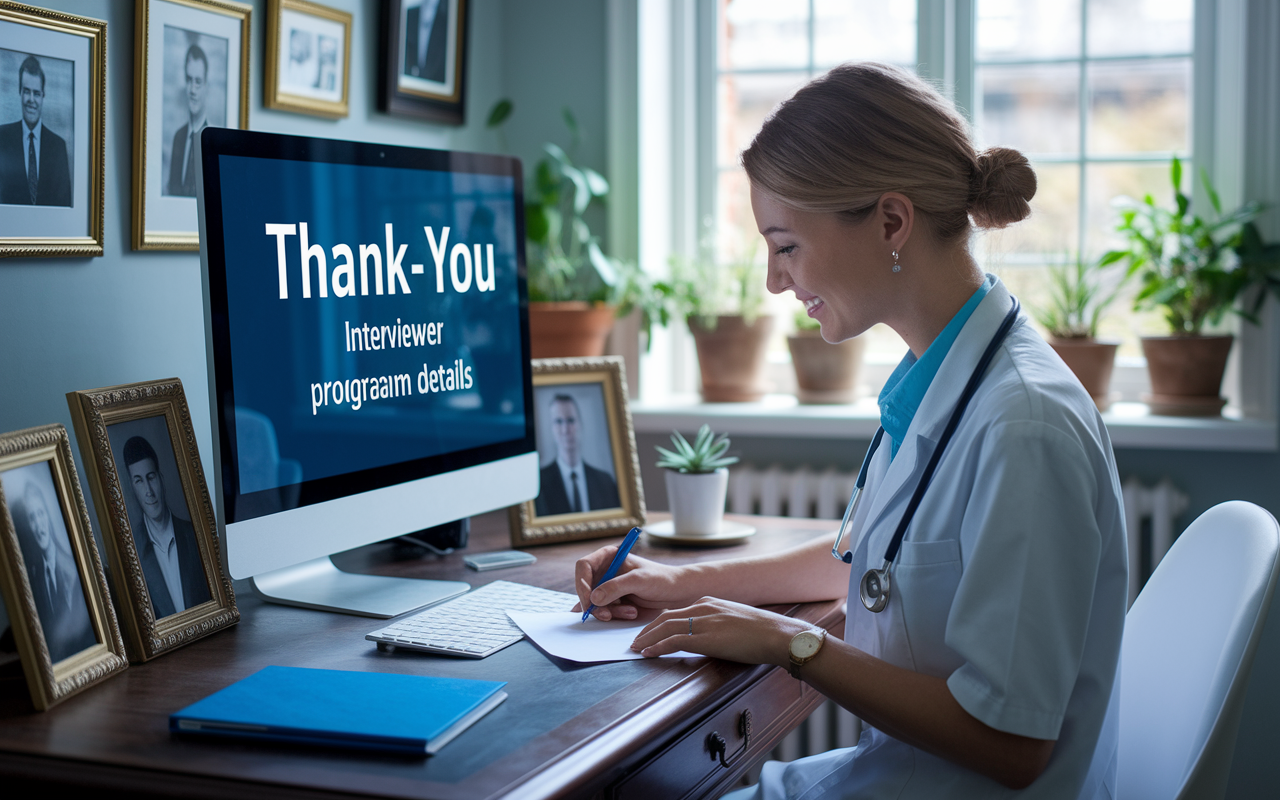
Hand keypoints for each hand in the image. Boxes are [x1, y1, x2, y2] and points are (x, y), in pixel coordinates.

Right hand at [572, 545, 696, 620]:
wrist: (678, 592)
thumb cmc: (662, 579)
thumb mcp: (638, 581)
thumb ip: (615, 587)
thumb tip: (593, 598)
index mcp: (609, 556)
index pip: (584, 567)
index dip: (582, 583)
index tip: (589, 600)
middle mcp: (606, 570)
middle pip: (586, 588)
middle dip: (595, 604)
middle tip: (606, 615)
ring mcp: (609, 586)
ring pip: (594, 603)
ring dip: (610, 611)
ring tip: (631, 611)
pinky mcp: (615, 600)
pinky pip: (604, 610)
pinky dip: (614, 615)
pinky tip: (629, 613)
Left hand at [629, 597, 808, 666]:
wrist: (777, 634)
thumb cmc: (763, 632)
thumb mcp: (736, 620)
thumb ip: (719, 623)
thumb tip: (712, 636)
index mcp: (709, 602)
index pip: (677, 612)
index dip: (660, 623)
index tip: (650, 632)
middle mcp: (702, 608)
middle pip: (665, 617)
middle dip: (647, 630)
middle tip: (635, 640)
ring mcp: (703, 622)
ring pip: (664, 627)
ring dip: (647, 638)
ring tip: (636, 648)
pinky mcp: (704, 638)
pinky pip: (673, 641)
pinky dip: (657, 647)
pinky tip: (648, 653)